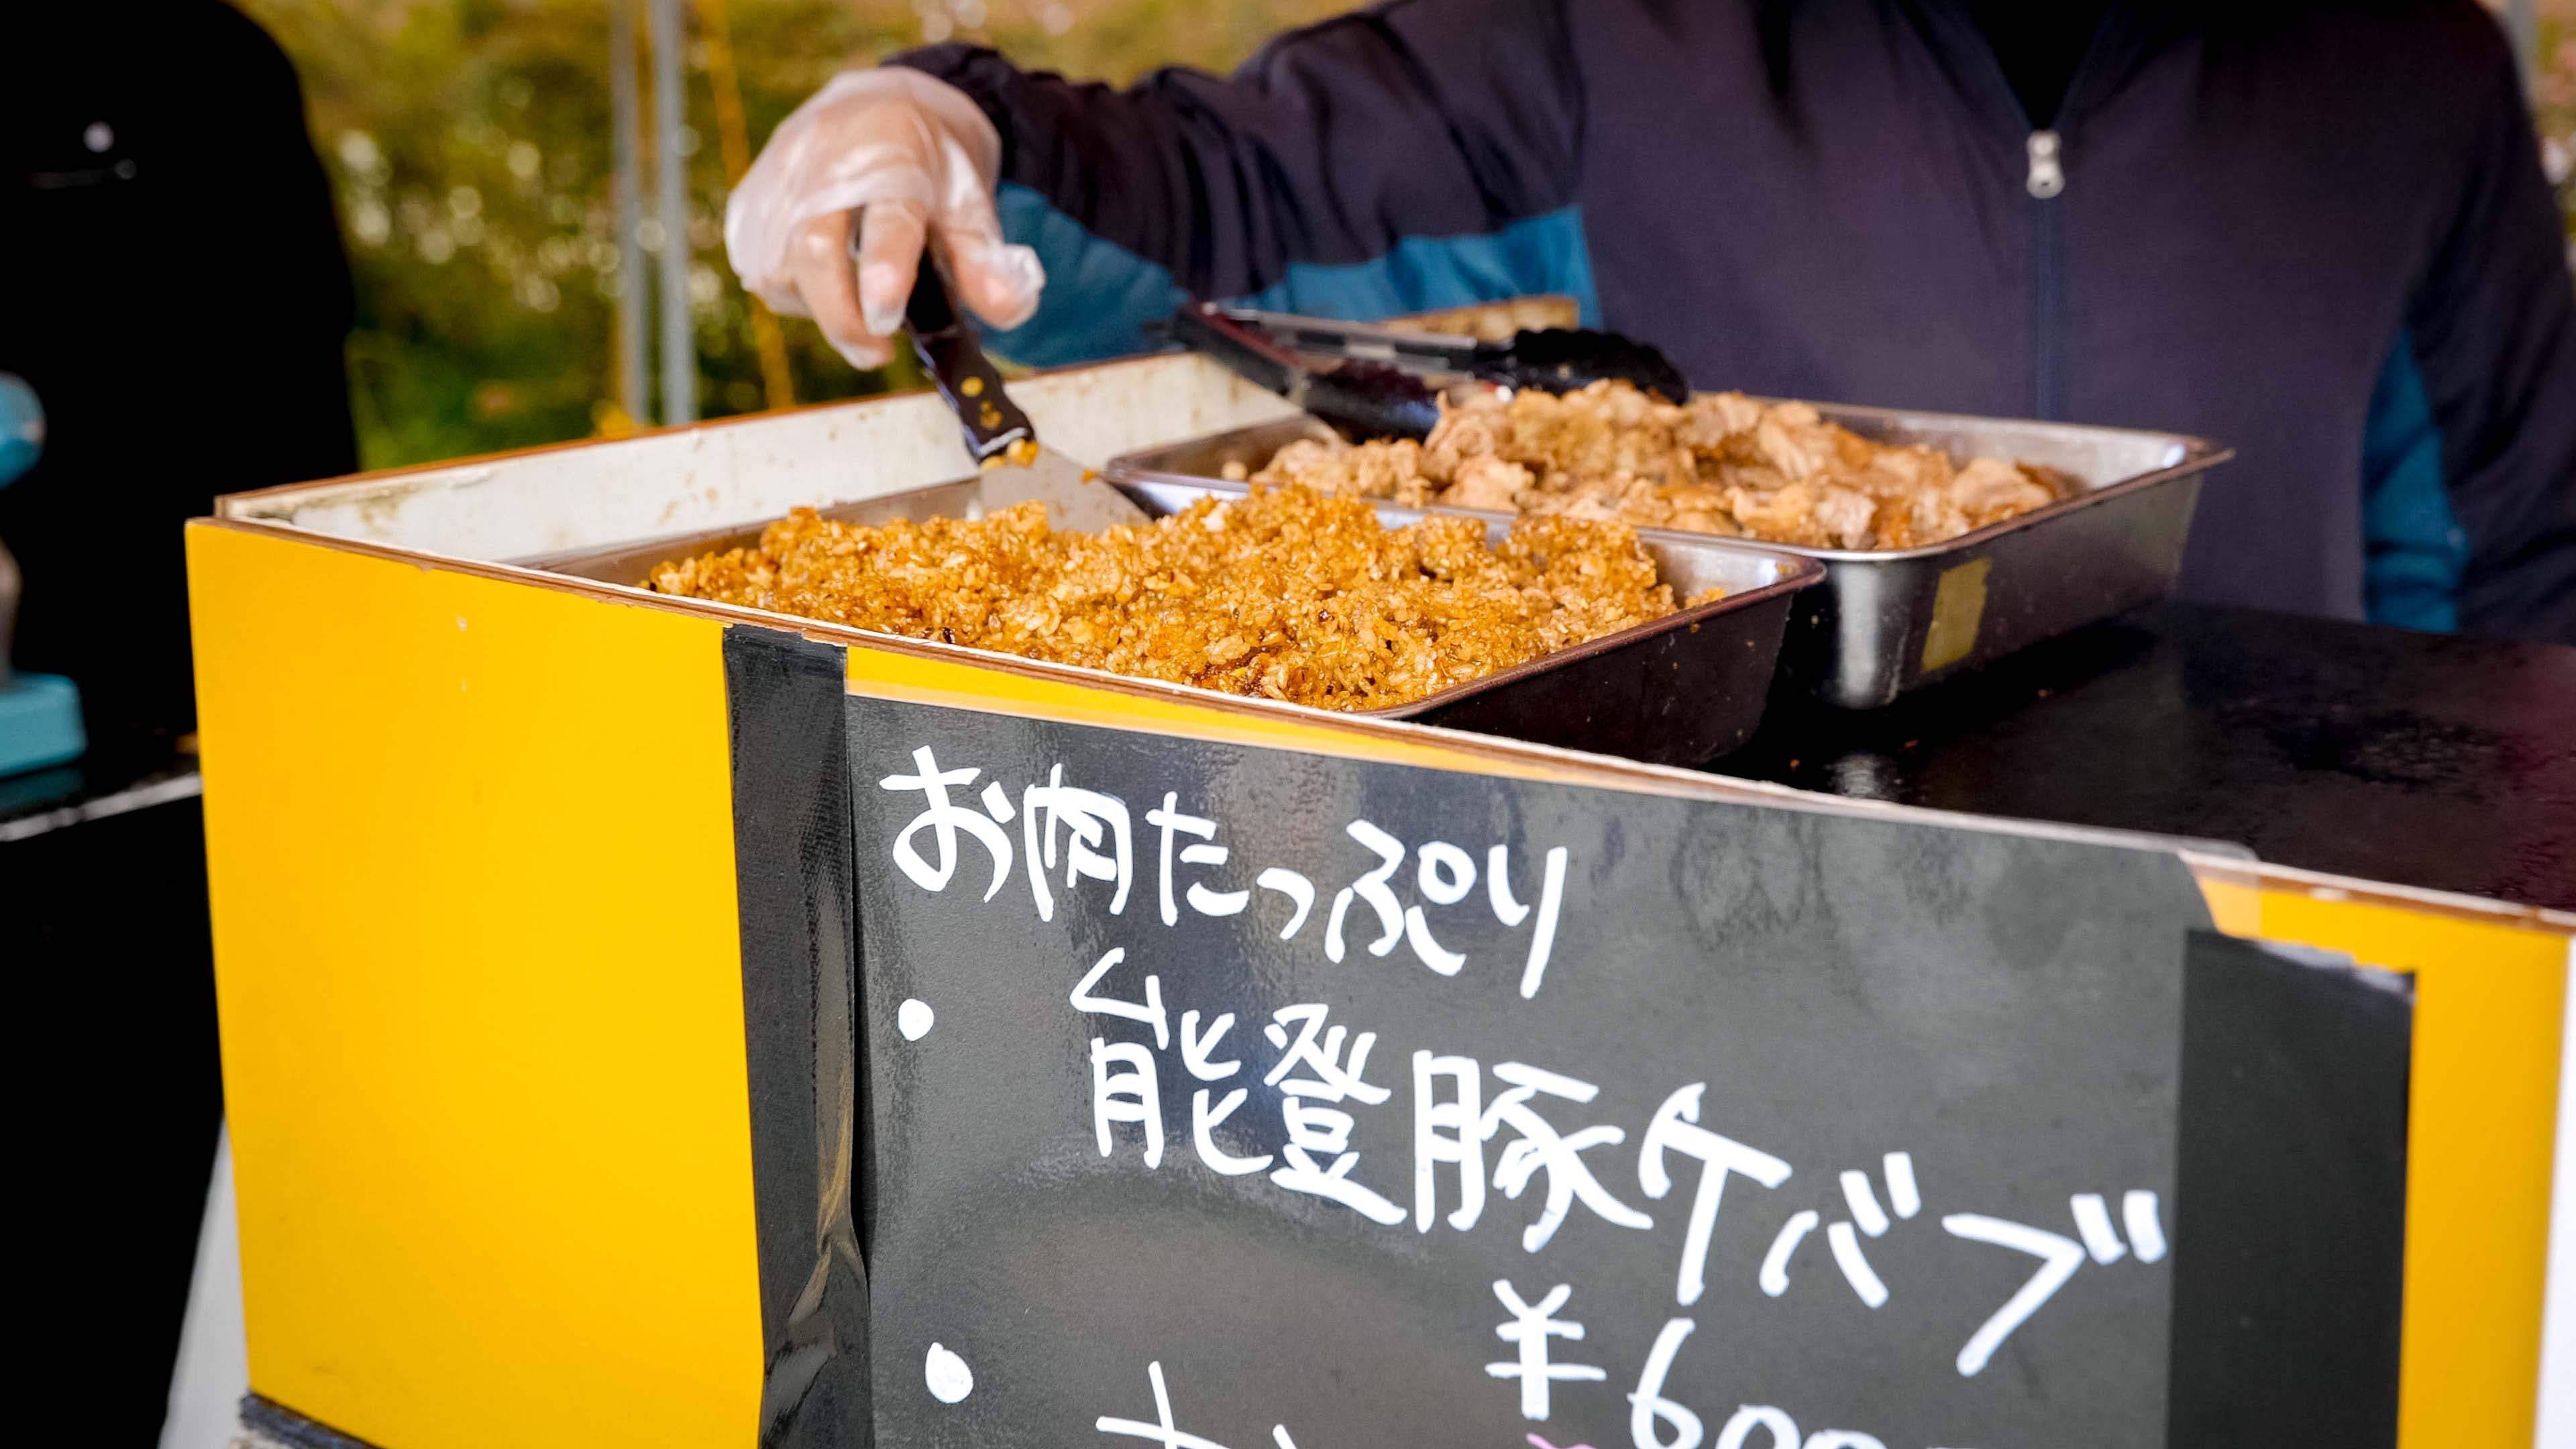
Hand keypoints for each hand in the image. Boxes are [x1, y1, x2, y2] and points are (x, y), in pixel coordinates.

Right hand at [724, 67, 1043, 368]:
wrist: (876, 106)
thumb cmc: (928, 165)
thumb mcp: (970, 202)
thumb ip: (985, 261)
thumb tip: (1007, 310)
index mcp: (896, 157)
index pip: (887, 220)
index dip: (884, 273)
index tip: (885, 323)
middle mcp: (827, 160)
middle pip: (813, 250)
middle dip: (840, 316)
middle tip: (874, 353)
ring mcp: (779, 177)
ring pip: (778, 267)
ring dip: (816, 307)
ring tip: (854, 303)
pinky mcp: (749, 197)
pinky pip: (756, 264)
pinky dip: (790, 290)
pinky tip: (821, 280)